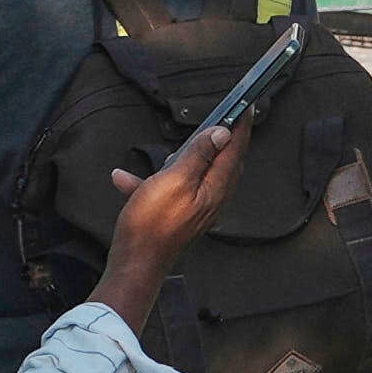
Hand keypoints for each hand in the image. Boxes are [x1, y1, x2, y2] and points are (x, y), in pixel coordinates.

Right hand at [94, 116, 245, 334]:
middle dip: (221, 139)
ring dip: (182, 159)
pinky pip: (167, 191)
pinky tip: (124, 179)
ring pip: (194, 175)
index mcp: (215, 188)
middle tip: (223, 118)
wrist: (134, 265)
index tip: (247, 107)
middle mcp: (210, 200)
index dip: (241, 127)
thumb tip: (222, 134)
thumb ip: (199, 156)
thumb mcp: (174, 180)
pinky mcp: (176, 216)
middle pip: (222, 162)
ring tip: (174, 148)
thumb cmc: (152, 225)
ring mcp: (194, 209)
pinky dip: (150, 182)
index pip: (234, 151)